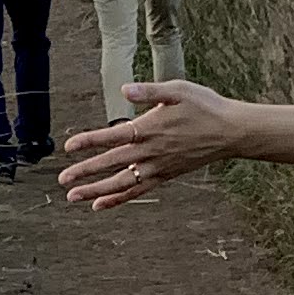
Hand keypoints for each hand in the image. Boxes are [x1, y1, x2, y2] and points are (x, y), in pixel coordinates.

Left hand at [58, 81, 239, 207]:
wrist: (230, 131)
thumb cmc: (205, 106)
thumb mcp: (178, 90)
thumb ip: (149, 91)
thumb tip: (125, 90)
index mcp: (151, 128)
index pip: (113, 136)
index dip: (90, 141)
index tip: (69, 147)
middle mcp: (151, 151)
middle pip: (112, 163)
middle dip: (86, 172)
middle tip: (62, 180)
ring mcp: (158, 167)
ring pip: (122, 183)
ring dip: (96, 190)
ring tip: (74, 197)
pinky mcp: (165, 176)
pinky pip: (138, 191)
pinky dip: (119, 199)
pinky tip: (101, 205)